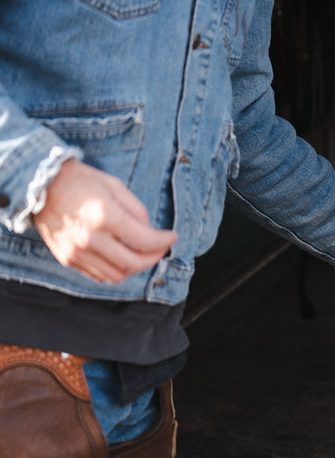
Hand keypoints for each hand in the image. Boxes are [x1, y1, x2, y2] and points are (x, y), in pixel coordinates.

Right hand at [33, 159, 177, 283]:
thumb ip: (138, 211)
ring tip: (141, 254)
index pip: (145, 241)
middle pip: (134, 263)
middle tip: (160, 248)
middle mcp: (89, 238)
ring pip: (117, 275)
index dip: (165, 241)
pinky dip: (115, 270)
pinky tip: (121, 256)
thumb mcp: (115, 187)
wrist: (39, 185)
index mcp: (104, 216)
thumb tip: (152, 233)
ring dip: (135, 267)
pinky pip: (99, 275)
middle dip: (154, 257)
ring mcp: (76, 252)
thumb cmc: (81, 182)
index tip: (172, 237)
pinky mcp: (67, 258)